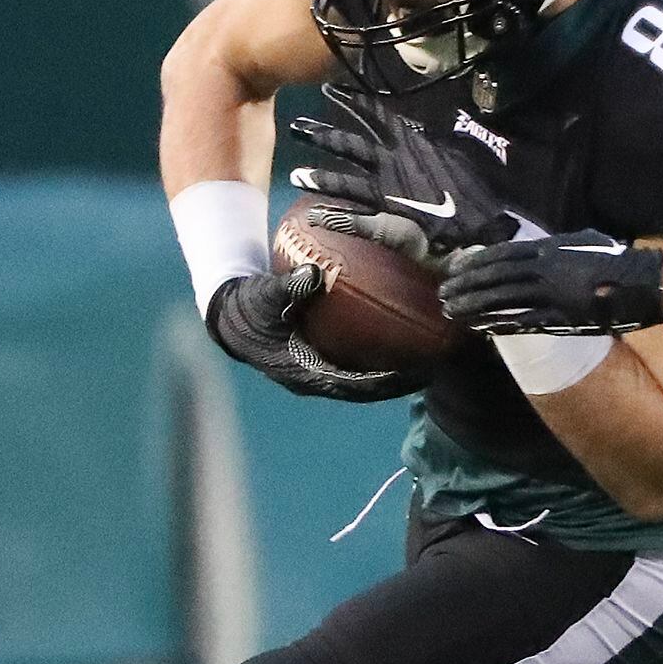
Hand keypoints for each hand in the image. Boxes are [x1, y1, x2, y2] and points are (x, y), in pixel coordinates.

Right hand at [206, 268, 417, 401]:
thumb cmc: (249, 307)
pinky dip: (378, 364)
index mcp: (304, 372)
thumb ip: (289, 287)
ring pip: (363, 383)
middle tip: (432, 370)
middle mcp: (314, 379)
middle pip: (365, 390)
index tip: (412, 374)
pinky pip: (355, 369)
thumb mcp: (265, 296)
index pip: (353, 385)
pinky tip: (400, 350)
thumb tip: (313, 273)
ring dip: (393, 378)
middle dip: (398, 384)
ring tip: (426, 364)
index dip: (383, 383)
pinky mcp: (319, 363)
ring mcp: (317, 374)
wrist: (230, 315)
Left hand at [287, 86, 528, 267]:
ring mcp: (387, 195)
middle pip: (350, 145)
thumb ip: (436, 144)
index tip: (330, 90)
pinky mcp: (388, 224)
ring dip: (321, 179)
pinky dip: (336, 218)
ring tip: (295, 177)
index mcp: (412, 145)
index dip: (353, 103)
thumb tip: (426, 131)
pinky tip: (316, 217)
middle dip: (322, 135)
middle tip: (295, 126)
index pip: (377, 117)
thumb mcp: (457, 157)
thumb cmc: (477, 193)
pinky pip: (356, 220)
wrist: (485, 231)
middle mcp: (394, 165)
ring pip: (346, 182)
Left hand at [440, 232, 662, 335]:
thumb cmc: (615, 259)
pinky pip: (524, 322)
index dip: (475, 264)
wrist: (640, 281)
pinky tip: (482, 328)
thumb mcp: (580, 241)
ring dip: (475, 307)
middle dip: (467, 287)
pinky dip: (501, 324)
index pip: (502, 256)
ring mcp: (552, 295)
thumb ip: (553, 245)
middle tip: (443, 294)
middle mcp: (545, 270)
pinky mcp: (562, 318)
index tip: (455, 270)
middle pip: (496, 278)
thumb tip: (531, 245)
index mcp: (549, 249)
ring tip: (453, 313)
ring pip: (504, 301)